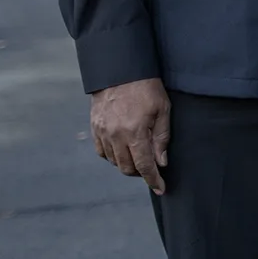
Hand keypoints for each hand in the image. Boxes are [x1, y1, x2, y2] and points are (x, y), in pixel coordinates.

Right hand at [90, 78, 171, 194]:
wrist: (120, 70)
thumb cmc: (146, 88)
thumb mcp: (162, 110)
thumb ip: (162, 138)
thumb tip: (161, 161)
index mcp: (135, 132)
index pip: (144, 165)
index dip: (153, 179)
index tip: (160, 188)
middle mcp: (116, 136)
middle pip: (127, 167)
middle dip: (141, 173)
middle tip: (151, 169)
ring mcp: (102, 132)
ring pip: (114, 161)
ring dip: (127, 165)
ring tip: (139, 158)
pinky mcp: (94, 128)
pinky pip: (102, 152)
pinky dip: (113, 156)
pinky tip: (123, 151)